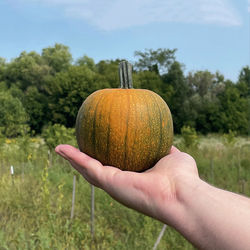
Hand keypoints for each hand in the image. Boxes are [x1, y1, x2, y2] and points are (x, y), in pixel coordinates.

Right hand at [55, 145, 198, 224]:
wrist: (182, 193)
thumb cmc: (183, 178)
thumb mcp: (172, 156)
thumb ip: (165, 148)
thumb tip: (165, 140)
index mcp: (133, 179)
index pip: (114, 168)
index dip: (104, 159)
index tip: (98, 148)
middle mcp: (120, 184)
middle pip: (96, 171)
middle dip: (84, 161)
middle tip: (73, 150)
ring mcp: (113, 185)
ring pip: (87, 170)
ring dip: (73, 159)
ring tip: (61, 149)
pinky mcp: (109, 182)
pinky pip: (87, 166)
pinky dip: (73, 157)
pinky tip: (62, 148)